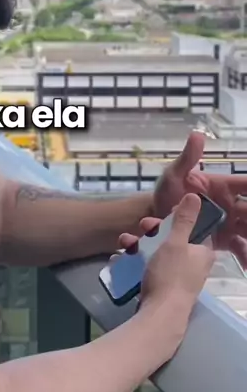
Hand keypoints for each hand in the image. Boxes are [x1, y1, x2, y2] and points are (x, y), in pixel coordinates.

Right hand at [120, 194, 214, 347]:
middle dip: (151, 232)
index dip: (176, 219)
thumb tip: (195, 196)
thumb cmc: (170, 276)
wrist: (159, 316)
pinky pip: (147, 268)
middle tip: (140, 227)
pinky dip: (134, 262)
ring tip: (123, 244)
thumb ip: (184, 219)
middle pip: (171, 239)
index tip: (161, 215)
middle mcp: (192, 264)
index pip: (193, 228)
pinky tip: (119, 259)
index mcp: (202, 252)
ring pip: (156, 253)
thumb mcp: (176, 242)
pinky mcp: (161, 288)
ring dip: (138, 245)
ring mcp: (176, 277)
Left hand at [153, 131, 246, 268]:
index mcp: (222, 186)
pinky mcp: (222, 240)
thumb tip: (198, 135)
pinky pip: (239, 248)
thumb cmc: (166, 192)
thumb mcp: (174, 174)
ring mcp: (227, 223)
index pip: (246, 185)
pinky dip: (245, 257)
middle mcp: (229, 205)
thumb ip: (187, 158)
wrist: (154, 218)